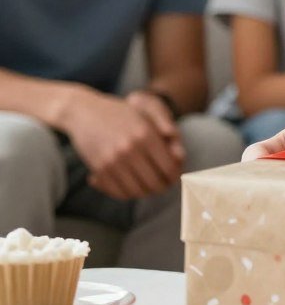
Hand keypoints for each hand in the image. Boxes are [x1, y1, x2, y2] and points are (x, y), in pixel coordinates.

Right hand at [64, 90, 182, 199]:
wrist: (84, 111)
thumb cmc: (120, 113)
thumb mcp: (146, 115)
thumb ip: (166, 134)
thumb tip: (181, 156)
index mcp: (146, 134)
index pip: (169, 167)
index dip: (174, 176)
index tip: (173, 176)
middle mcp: (130, 148)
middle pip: (155, 183)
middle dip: (161, 186)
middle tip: (161, 183)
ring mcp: (113, 161)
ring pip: (137, 191)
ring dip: (144, 192)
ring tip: (145, 184)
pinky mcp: (98, 169)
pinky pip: (118, 192)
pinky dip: (126, 193)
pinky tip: (128, 184)